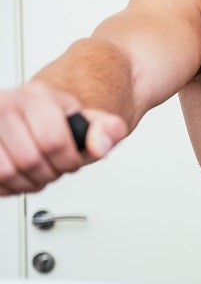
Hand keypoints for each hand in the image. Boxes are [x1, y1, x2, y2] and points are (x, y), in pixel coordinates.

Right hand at [0, 80, 127, 195]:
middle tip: (53, 169)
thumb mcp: (88, 122)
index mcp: (37, 97)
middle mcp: (6, 105)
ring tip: (36, 173)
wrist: (30, 117)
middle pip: (30, 160)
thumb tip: (100, 147)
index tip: (71, 161)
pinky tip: (19, 175)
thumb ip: (108, 131)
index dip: (68, 162)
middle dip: (49, 174)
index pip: (53, 141)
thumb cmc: (58, 123)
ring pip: (7, 172)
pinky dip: (8, 186)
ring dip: (27, 183)